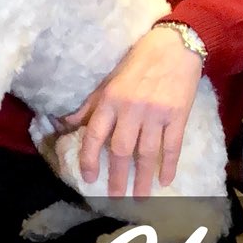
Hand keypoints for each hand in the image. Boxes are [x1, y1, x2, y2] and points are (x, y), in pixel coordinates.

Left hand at [61, 26, 203, 198]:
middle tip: (115, 197)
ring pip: (146, 153)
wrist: (175, 44)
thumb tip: (64, 123)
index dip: (89, 158)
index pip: (95, 134)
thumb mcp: (109, 80)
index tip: (89, 178)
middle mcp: (131, 108)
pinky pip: (172, 146)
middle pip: (121, 150)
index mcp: (111, 98)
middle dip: (116, 177)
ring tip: (139, 197)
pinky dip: (168, 166)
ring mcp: (156, 113)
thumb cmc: (139, 61)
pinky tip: (165, 181)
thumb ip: (90, 105)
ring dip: (142, 178)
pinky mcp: (178, 115)